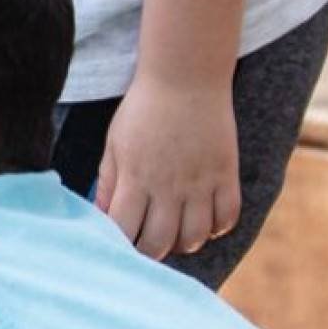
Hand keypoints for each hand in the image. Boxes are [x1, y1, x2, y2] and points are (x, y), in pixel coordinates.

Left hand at [94, 78, 238, 261]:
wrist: (185, 77)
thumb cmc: (143, 109)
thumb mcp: (115, 143)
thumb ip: (109, 182)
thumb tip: (100, 215)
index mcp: (135, 178)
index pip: (124, 230)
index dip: (118, 243)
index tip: (118, 242)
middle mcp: (168, 186)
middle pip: (159, 243)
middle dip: (149, 251)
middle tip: (146, 243)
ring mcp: (200, 182)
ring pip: (194, 238)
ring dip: (182, 243)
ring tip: (175, 231)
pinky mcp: (226, 174)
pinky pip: (227, 218)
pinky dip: (216, 227)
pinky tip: (204, 219)